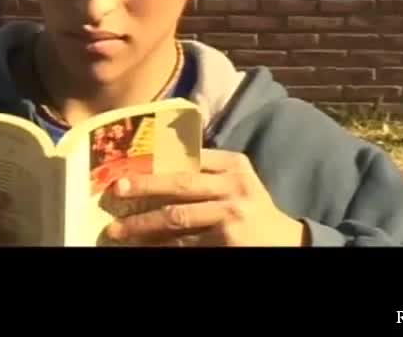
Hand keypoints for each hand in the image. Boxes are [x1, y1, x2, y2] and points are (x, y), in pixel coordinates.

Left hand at [103, 149, 308, 246]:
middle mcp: (234, 187)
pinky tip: (142, 245)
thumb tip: (158, 159)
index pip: (191, 156)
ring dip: (143, 224)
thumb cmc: (250, 207)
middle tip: (116, 190)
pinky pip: (185, 244)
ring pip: (177, 218)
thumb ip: (208, 168)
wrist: (286, 243)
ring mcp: (231, 217)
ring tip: (118, 229)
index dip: (157, 160)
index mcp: (234, 165)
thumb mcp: (238, 180)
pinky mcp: (227, 244)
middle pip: (180, 184)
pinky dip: (161, 245)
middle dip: (145, 186)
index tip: (129, 163)